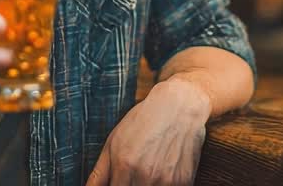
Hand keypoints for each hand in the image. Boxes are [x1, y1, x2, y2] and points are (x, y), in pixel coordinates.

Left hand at [86, 79, 211, 185]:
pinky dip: (163, 184)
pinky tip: (163, 169)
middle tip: (133, 172)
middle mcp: (145, 176)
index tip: (118, 181)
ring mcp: (166, 180)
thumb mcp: (114, 141)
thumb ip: (99, 173)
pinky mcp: (183, 181)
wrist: (180, 105)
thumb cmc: (144, 120)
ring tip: (149, 168)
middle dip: (130, 185)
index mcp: (124, 165)